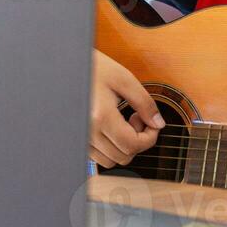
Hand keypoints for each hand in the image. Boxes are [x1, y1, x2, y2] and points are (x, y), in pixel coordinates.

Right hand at [89, 49, 163, 167]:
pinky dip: (111, 147)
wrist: (68, 65)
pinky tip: (112, 126)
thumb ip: (145, 103)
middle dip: (138, 141)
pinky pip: (98, 156)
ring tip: (123, 122)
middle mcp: (88, 131)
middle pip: (123, 156)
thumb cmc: (95, 67)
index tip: (152, 122)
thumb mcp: (124, 79)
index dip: (150, 137)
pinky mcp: (78, 138)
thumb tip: (158, 123)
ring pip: (110, 160)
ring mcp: (81, 137)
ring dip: (124, 146)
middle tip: (137, 117)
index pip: (132, 145)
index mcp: (101, 116)